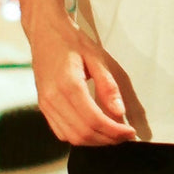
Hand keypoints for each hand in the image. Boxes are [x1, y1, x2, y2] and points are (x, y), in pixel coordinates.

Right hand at [31, 22, 136, 146]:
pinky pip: (61, 132)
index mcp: (68, 84)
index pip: (94, 120)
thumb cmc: (71, 41)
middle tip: (124, 135)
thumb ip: (108, 86)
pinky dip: (79, 137)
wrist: (45, 31)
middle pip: (83, 133)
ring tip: (112, 135)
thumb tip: (119, 112)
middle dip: (107, 139)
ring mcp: (46, 104)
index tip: (130, 132)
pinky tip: (94, 131)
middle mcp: (53, 98)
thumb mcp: (97, 57)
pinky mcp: (43, 106)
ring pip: (72, 137)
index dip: (114, 131)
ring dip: (94, 141)